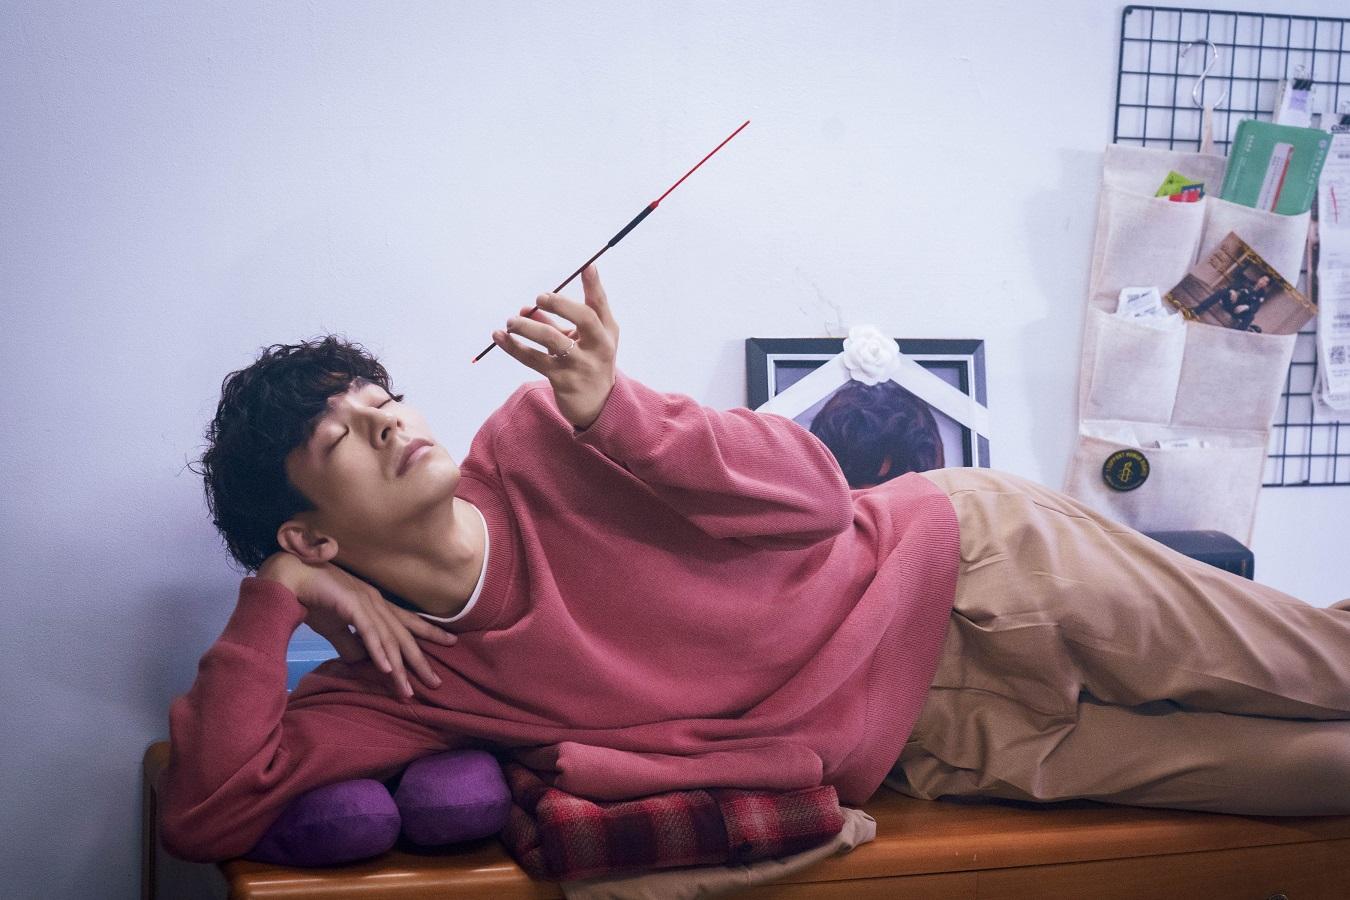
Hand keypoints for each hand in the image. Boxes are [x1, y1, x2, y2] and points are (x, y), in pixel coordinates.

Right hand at [257, 552, 456, 698]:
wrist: (291, 577)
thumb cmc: (314, 598)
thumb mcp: (337, 626)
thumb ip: (350, 643)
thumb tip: (361, 662)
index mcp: (375, 604)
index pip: (407, 622)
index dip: (429, 632)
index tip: (451, 643)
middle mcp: (376, 602)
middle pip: (404, 636)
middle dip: (420, 661)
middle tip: (437, 683)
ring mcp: (365, 603)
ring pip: (388, 639)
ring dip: (399, 667)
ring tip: (409, 689)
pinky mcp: (351, 606)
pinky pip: (368, 632)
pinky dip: (379, 651)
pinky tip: (387, 668)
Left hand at [492, 264, 618, 428]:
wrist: (597, 405)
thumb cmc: (586, 362)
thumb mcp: (580, 340)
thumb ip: (558, 322)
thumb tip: (526, 308)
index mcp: (606, 331)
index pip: (600, 304)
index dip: (594, 285)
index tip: (587, 266)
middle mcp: (599, 346)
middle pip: (584, 318)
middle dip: (560, 304)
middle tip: (539, 298)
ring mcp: (582, 364)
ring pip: (552, 339)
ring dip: (527, 327)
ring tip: (510, 322)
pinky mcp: (563, 380)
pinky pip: (534, 359)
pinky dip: (514, 347)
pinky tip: (499, 337)